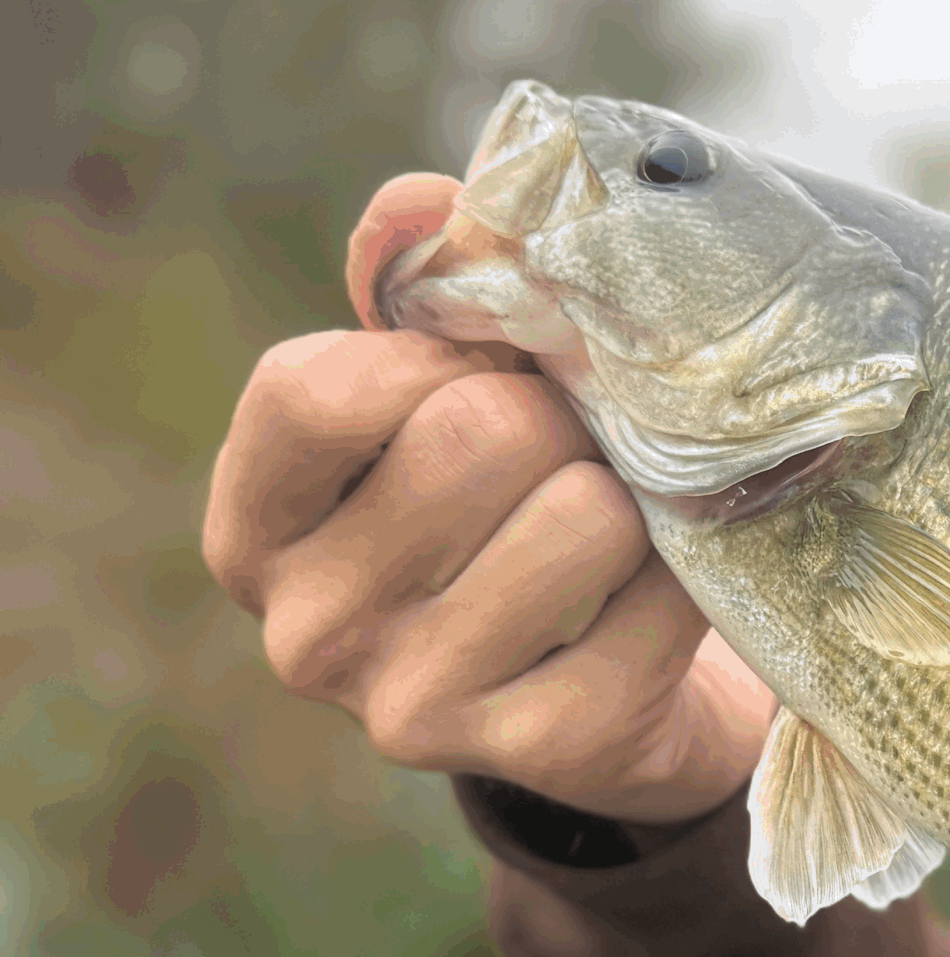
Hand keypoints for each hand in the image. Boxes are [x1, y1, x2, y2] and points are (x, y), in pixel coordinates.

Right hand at [202, 173, 773, 825]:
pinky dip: (687, 572)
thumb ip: (421, 285)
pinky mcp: (546, 752)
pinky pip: (660, 598)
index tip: (486, 360)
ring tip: (617, 513)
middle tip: (580, 437)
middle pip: (473, 436)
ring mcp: (418, 707)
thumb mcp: (442, 387)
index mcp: (256, 529)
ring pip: (580, 515)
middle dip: (558, 411)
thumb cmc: (505, 502)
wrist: (612, 689)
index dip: (433, 347)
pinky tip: (660, 586)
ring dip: (630, 492)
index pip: (317, 391)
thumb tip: (424, 204)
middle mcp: (309, 633)